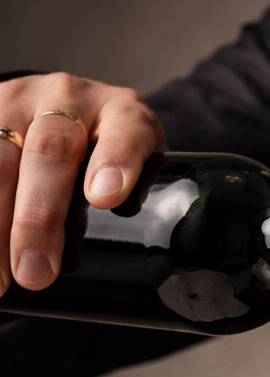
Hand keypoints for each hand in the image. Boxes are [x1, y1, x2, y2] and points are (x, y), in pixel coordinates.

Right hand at [0, 73, 164, 295]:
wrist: (64, 111)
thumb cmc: (110, 160)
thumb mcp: (137, 171)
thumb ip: (141, 203)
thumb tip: (148, 278)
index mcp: (123, 112)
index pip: (126, 130)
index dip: (116, 160)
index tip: (105, 199)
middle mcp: (69, 97)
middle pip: (50, 153)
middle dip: (39, 218)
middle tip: (35, 275)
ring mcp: (20, 102)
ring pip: (0, 160)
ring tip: (1, 280)